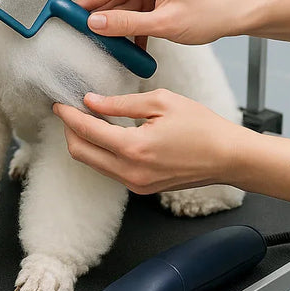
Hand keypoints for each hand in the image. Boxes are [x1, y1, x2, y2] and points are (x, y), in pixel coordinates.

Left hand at [52, 90, 248, 193]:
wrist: (230, 158)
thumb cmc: (203, 127)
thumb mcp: (161, 102)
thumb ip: (120, 102)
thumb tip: (91, 101)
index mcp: (134, 149)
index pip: (86, 131)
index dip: (68, 115)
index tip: (59, 103)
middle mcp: (130, 172)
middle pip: (81, 153)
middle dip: (69, 131)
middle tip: (68, 111)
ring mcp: (135, 184)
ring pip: (93, 163)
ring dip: (84, 142)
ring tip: (85, 119)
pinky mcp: (141, 188)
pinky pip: (110, 170)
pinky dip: (101, 152)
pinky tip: (106, 134)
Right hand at [76, 0, 242, 45]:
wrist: (236, 18)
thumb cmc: (209, 13)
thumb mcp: (164, 23)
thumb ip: (126, 23)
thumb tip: (95, 23)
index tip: (74, 10)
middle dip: (104, 13)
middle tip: (81, 28)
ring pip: (128, 6)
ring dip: (118, 24)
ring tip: (100, 40)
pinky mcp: (161, 0)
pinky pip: (139, 13)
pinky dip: (132, 28)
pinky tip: (124, 44)